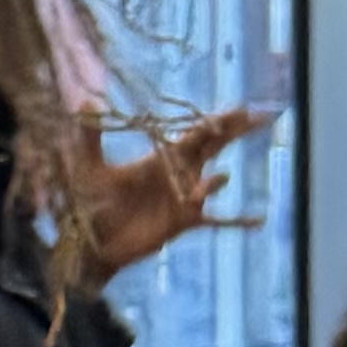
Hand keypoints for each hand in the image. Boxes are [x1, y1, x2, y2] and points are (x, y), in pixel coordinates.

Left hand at [74, 108, 267, 277]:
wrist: (91, 241)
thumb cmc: (91, 203)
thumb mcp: (89, 169)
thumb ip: (91, 139)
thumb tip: (86, 104)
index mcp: (160, 158)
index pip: (195, 134)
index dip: (217, 121)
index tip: (240, 107)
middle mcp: (178, 174)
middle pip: (213, 148)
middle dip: (234, 132)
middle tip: (260, 116)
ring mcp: (184, 198)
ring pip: (211, 182)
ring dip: (215, 182)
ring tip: (219, 178)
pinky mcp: (184, 222)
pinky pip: (216, 221)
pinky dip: (236, 221)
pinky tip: (257, 221)